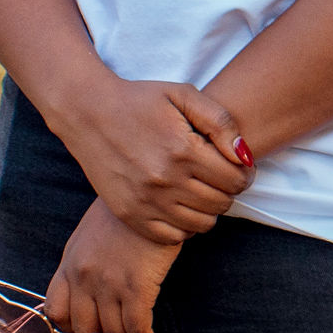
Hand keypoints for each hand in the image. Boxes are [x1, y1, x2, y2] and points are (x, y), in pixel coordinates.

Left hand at [47, 202, 184, 332]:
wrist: (152, 190)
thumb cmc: (129, 210)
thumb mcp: (93, 233)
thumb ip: (87, 260)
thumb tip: (100, 283)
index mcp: (70, 264)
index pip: (56, 311)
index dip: (73, 327)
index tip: (92, 330)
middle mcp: (83, 278)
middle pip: (86, 328)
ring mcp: (108, 284)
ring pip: (112, 332)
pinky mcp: (137, 286)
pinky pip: (137, 327)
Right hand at [51, 75, 248, 244]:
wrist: (87, 112)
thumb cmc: (141, 100)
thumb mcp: (185, 96)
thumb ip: (221, 123)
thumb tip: (244, 156)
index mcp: (182, 150)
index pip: (235, 180)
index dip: (245, 174)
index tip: (241, 167)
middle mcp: (164, 180)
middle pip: (221, 203)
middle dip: (230, 191)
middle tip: (223, 178)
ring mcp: (144, 200)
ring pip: (201, 224)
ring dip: (210, 210)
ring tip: (204, 191)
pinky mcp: (127, 213)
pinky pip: (171, 237)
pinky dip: (185, 226)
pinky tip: (183, 206)